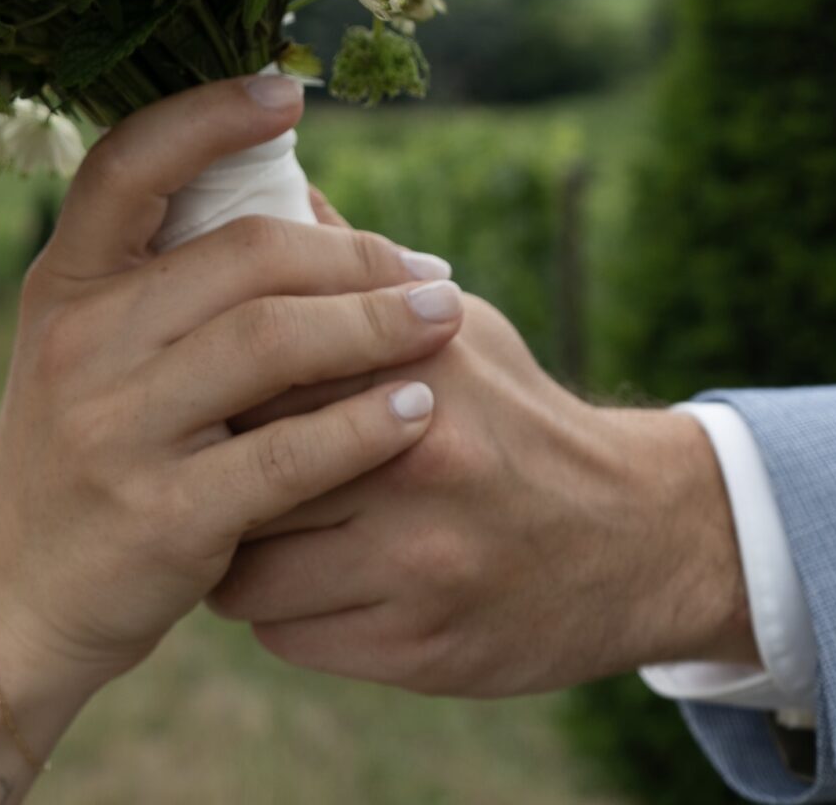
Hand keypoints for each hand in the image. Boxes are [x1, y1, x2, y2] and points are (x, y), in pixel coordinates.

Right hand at [0, 76, 466, 707]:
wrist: (14, 605)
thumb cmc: (84, 455)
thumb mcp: (93, 350)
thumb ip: (168, 277)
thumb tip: (294, 190)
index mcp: (65, 284)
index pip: (128, 164)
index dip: (209, 116)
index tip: (288, 96)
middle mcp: (82, 342)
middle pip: (241, 255)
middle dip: (353, 254)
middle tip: (429, 268)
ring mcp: (116, 428)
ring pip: (270, 341)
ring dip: (375, 322)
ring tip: (446, 317)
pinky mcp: (160, 515)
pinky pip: (284, 454)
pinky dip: (361, 426)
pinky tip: (415, 410)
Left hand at [211, 288, 757, 696]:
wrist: (637, 539)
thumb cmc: (518, 416)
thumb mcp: (456, 325)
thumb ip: (356, 272)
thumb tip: (270, 187)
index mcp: (415, 363)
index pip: (258, 362)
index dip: (211, 377)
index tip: (198, 385)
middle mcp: (415, 459)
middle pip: (238, 463)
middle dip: (207, 465)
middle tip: (200, 460)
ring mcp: (415, 562)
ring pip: (245, 568)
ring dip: (231, 551)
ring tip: (243, 527)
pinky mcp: (416, 648)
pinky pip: (284, 634)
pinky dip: (274, 611)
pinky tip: (297, 580)